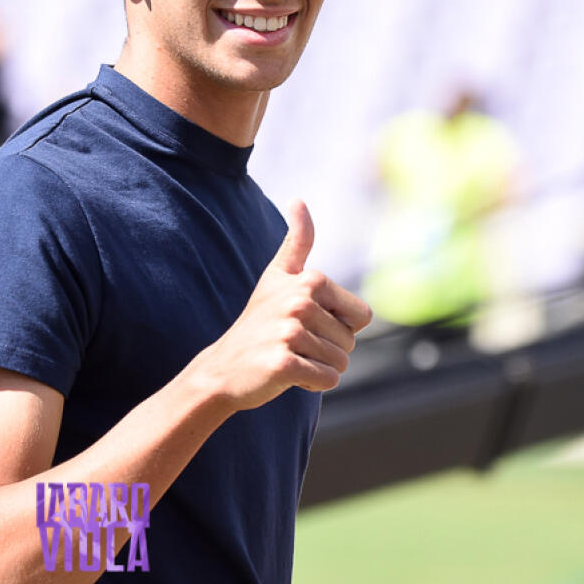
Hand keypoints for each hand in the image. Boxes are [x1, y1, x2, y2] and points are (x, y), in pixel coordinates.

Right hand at [191, 200, 371, 411]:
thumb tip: (298, 198)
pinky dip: (312, 384)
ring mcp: (289, 332)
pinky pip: (327, 380)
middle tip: (292, 344)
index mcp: (309, 280)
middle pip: (350, 342)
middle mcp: (299, 302)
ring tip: (288, 357)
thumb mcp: (277, 276)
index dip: (339, 326)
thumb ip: (297, 240)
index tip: (305, 322)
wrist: (222, 367)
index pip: (361, 316)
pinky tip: (285, 375)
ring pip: (340, 363)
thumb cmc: (258, 321)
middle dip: (327, 350)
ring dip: (319, 367)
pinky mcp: (284, 363)